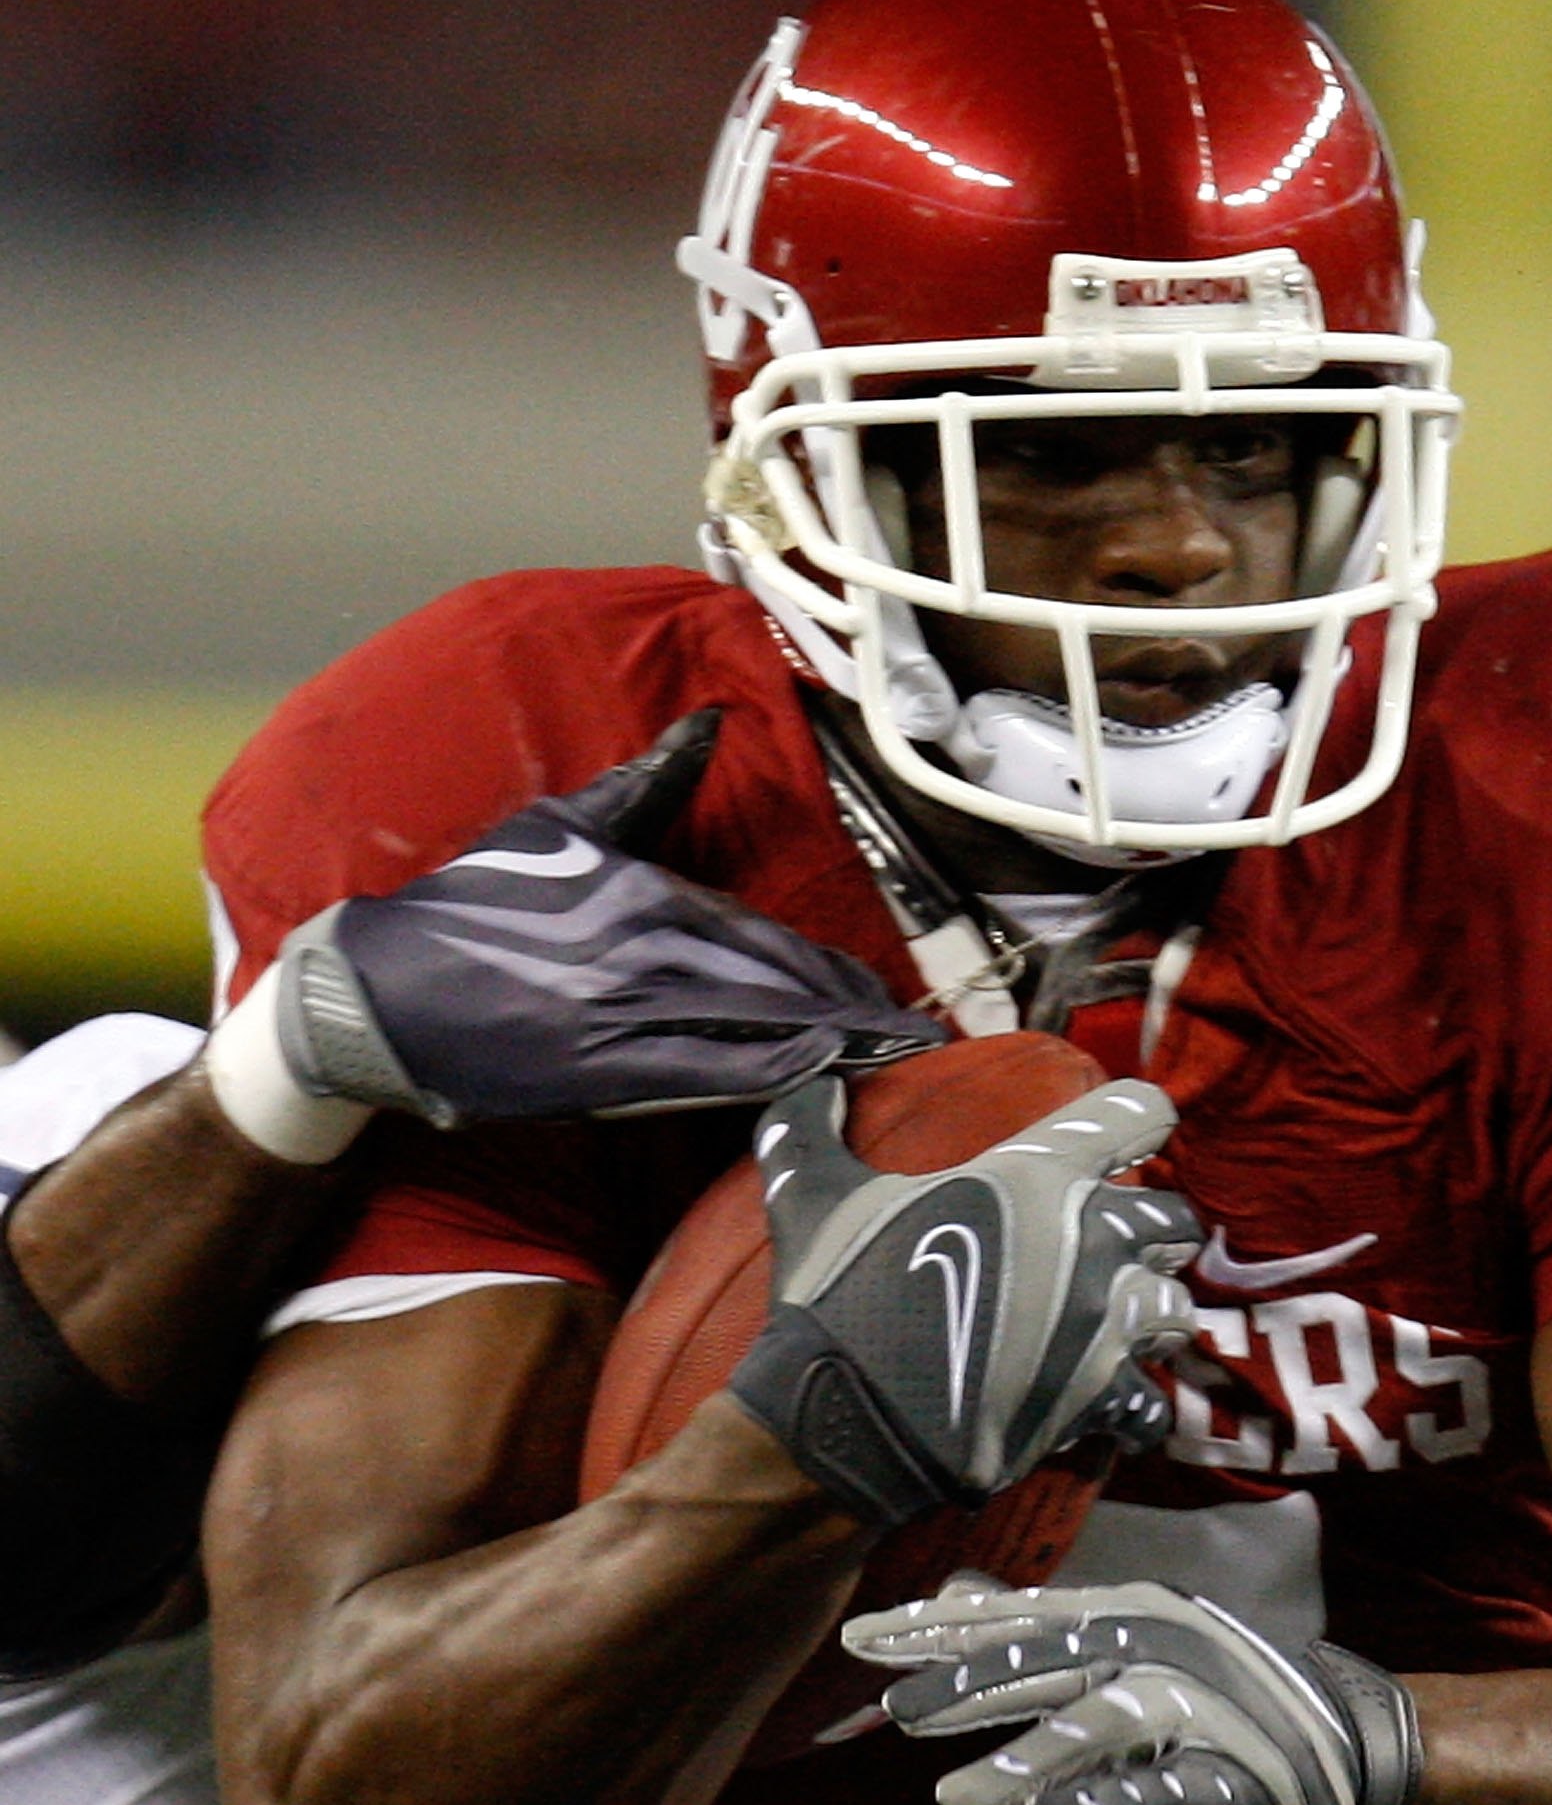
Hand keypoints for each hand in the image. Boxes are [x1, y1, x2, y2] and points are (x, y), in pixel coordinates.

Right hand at [273, 714, 931, 1124]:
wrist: (381, 992)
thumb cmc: (473, 904)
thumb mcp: (561, 827)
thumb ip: (649, 782)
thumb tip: (708, 721)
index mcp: (640, 894)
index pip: (765, 938)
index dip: (834, 971)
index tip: (888, 995)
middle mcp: (642, 956)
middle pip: (776, 990)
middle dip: (853, 1015)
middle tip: (917, 1040)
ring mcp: (622, 1021)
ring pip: (752, 1035)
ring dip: (828, 1050)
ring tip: (888, 1065)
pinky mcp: (597, 1077)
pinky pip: (701, 1077)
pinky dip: (765, 1080)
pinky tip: (814, 1083)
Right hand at [727, 1079, 1198, 1529]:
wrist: (856, 1418)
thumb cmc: (843, 1294)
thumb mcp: (813, 1196)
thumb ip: (810, 1128)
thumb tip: (812, 1081)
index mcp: (1041, 1177)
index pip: (1138, 1111)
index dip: (1133, 1116)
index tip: (1127, 1130)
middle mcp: (1095, 1243)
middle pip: (1175, 1220)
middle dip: (1153, 1232)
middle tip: (1112, 1248)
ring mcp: (1108, 1326)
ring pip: (1174, 1310)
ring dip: (1149, 1316)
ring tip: (1113, 1327)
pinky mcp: (1103, 1400)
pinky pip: (1151, 1400)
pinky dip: (1133, 1404)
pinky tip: (1105, 1404)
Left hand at [841, 1577, 1420, 1804]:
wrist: (1340, 1741)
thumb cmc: (1212, 1694)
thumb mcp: (1124, 1645)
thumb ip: (1040, 1628)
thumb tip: (954, 1591)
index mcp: (1124, 1613)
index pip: (1015, 1616)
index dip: (938, 1627)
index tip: (862, 1640)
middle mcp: (1157, 1644)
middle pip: (1048, 1662)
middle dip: (968, 1685)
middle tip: (891, 1712)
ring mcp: (1200, 1706)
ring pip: (1099, 1726)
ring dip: (1024, 1762)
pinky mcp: (1234, 1773)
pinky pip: (1167, 1788)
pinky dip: (1112, 1801)